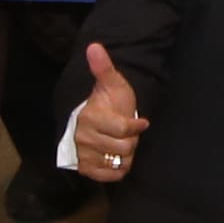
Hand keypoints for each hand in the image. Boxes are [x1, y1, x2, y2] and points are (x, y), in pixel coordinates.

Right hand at [70, 41, 146, 179]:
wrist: (93, 118)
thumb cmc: (108, 101)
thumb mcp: (111, 82)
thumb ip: (103, 67)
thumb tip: (94, 46)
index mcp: (90, 118)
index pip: (123, 131)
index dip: (136, 127)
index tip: (141, 122)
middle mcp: (83, 138)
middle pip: (123, 147)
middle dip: (131, 140)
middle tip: (127, 133)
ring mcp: (83, 154)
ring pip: (118, 161)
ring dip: (125, 154)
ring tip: (121, 143)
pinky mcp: (86, 169)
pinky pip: (109, 176)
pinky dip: (118, 169)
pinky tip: (117, 157)